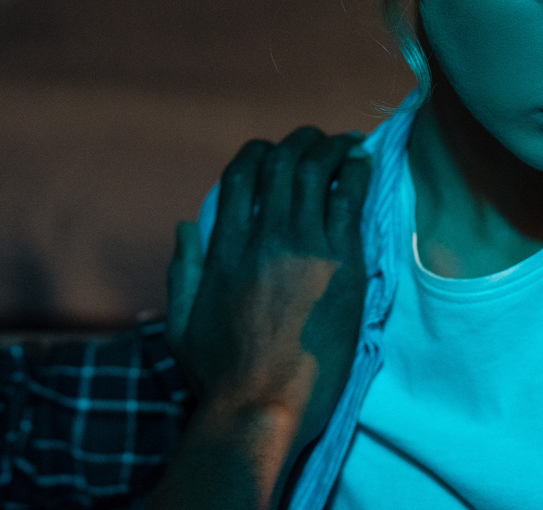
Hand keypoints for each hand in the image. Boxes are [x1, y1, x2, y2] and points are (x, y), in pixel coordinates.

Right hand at [165, 127, 370, 481]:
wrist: (263, 404)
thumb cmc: (219, 375)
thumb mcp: (181, 322)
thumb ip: (181, 269)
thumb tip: (185, 225)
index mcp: (224, 247)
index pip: (240, 176)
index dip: (256, 154)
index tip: (270, 152)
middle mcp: (263, 236)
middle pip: (281, 164)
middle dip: (299, 142)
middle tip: (315, 138)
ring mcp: (304, 247)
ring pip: (315, 172)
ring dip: (330, 148)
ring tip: (344, 142)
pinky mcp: (342, 264)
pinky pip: (349, 200)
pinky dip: (354, 172)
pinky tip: (361, 163)